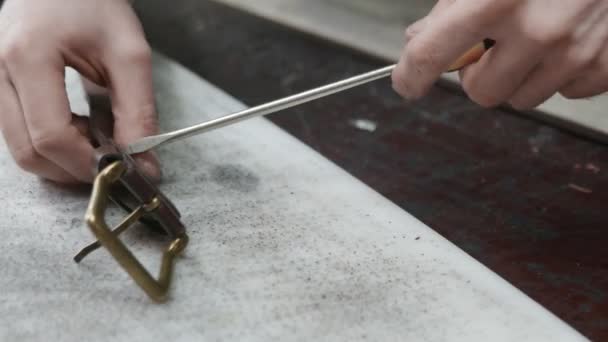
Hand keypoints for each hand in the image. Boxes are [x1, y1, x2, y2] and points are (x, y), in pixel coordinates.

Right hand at [0, 0, 158, 183]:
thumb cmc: (96, 5)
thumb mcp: (129, 55)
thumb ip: (138, 112)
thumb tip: (142, 164)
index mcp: (29, 56)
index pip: (51, 136)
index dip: (88, 163)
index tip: (122, 169)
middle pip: (29, 151)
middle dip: (75, 168)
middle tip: (114, 159)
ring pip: (20, 148)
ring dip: (63, 158)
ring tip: (99, 136)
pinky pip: (18, 133)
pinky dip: (51, 145)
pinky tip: (81, 128)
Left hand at [392, 0, 607, 108]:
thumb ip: (451, 5)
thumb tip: (419, 40)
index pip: (431, 55)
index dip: (411, 75)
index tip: (407, 82)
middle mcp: (539, 30)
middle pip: (480, 93)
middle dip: (478, 73)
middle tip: (492, 44)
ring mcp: (577, 51)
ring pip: (521, 98)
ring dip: (518, 75)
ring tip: (534, 35)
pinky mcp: (605, 65)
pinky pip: (564, 92)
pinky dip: (558, 72)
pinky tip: (567, 38)